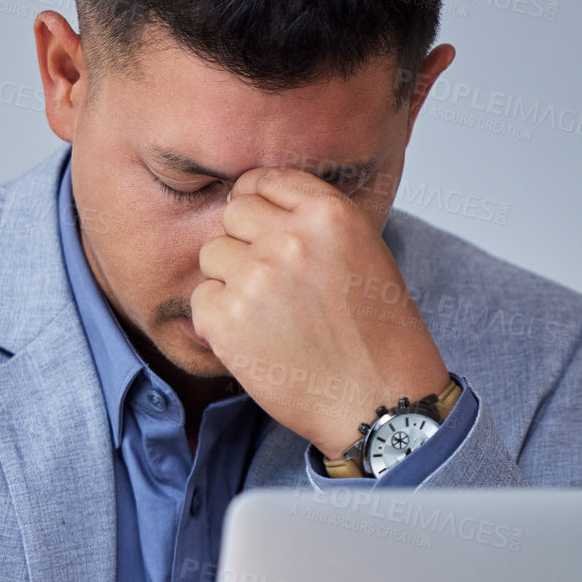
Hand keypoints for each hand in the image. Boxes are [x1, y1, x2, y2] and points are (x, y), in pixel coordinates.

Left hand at [190, 166, 448, 457]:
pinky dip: (218, 322)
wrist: (380, 402)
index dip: (257, 204)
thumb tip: (259, 205)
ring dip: (230, 283)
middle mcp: (290, 238)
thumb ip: (315, 224)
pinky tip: (255, 342)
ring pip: (212, 256)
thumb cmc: (379, 337)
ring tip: (268, 317)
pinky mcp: (229, 319)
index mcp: (329, 214)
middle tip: (269, 284)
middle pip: (232, 214)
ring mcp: (256, 277)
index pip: (263, 180)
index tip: (260, 230)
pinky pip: (201, 300)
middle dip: (244, 244)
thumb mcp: (365, 254)